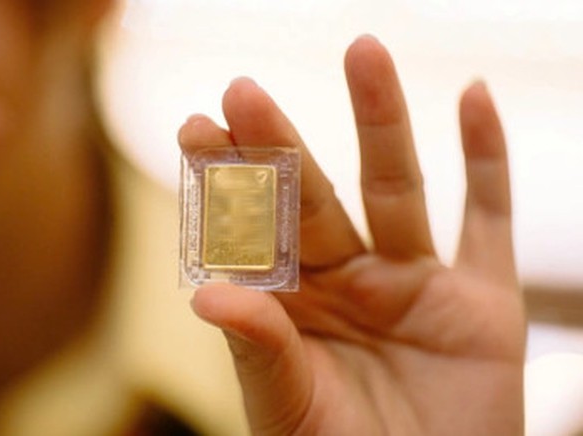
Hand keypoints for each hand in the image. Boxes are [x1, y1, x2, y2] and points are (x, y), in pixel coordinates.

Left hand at [178, 35, 525, 434]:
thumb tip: (208, 298)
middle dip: (280, 145)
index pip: (253, 231)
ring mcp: (415, 283)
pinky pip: (489, 215)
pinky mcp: (482, 299)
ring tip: (364, 48)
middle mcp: (349, 281)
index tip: (196, 127)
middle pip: (313, 199)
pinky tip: (474, 97)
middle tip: (245, 90)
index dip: (225, 180)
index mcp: (293, 307)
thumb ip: (259, 352)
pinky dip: (487, 157)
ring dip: (383, 119)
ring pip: (398, 187)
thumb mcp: (290, 409)